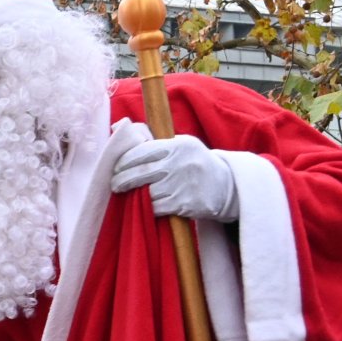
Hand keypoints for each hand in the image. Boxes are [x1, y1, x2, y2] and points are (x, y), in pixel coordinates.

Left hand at [110, 134, 238, 220]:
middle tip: (114, 184)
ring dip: (134, 195)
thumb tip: (121, 132)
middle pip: (140, 173)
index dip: (124, 162)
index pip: (142, 151)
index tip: (115, 168)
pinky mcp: (185, 203)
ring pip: (147, 192)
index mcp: (177, 145)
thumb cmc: (196, 163)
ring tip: (128, 193)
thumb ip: (157, 143)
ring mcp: (183, 184)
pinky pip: (157, 207)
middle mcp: (180, 163)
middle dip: (122, 180)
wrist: (227, 185)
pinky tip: (145, 206)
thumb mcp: (183, 145)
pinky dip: (148, 207)